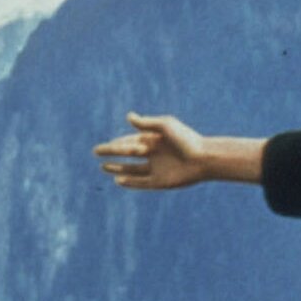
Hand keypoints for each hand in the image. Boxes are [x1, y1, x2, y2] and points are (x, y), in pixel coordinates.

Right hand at [94, 111, 213, 190]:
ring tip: (103, 167)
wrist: (204, 158)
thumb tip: (129, 117)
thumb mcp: (165, 126)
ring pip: (132, 170)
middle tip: (96, 152)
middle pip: (128, 155)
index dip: (117, 143)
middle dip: (112, 153)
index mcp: (155, 140)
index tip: (106, 145)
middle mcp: (154, 155)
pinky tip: (117, 180)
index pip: (131, 141)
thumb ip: (147, 123)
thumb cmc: (187, 139)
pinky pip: (142, 183)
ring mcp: (157, 169)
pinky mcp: (161, 182)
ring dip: (118, 168)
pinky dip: (130, 182)